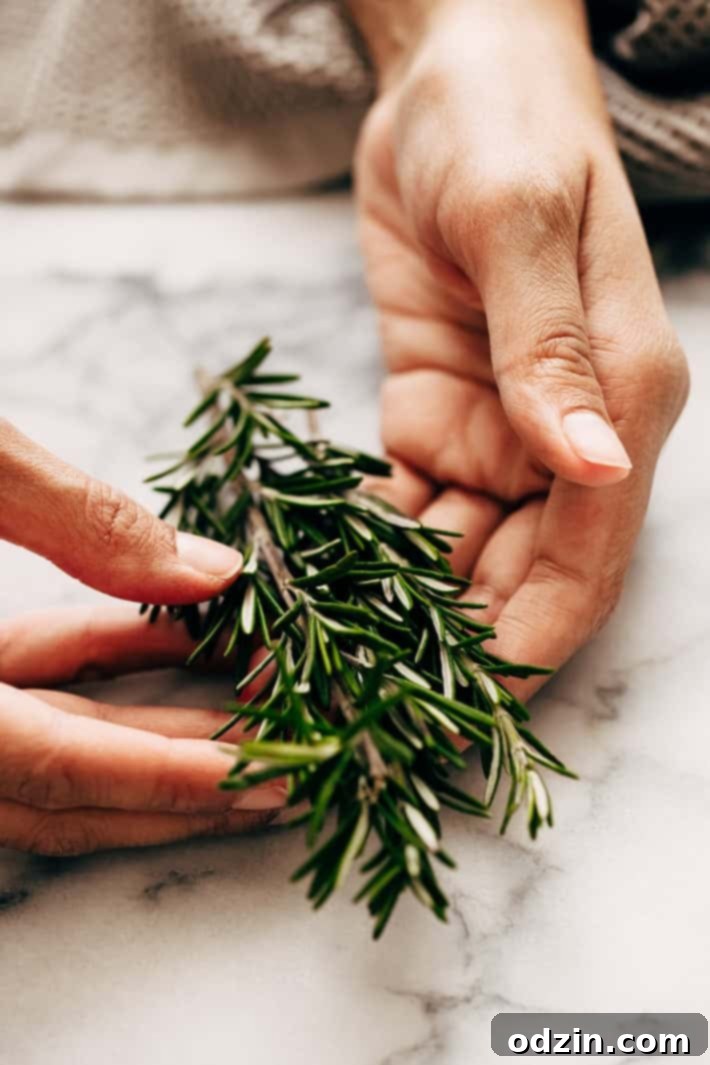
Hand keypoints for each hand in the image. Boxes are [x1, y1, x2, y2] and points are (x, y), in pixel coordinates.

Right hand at [0, 421, 284, 855]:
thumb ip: (76, 516)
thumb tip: (208, 571)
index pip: (46, 765)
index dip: (162, 779)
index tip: (264, 780)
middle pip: (54, 787)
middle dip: (179, 779)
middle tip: (290, 765)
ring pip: (37, 753)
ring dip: (147, 733)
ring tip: (254, 716)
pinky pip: (16, 694)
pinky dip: (93, 668)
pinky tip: (170, 637)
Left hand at [352, 0, 688, 694]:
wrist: (450, 77)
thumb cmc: (505, 125)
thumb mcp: (521, 223)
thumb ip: (551, 351)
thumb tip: (594, 464)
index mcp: (618, 401)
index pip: (588, 553)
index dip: (534, 638)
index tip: (467, 708)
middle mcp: (563, 433)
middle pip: (519, 574)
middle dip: (452, 645)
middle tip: (365, 701)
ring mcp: (497, 430)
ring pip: (456, 553)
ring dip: (398, 609)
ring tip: (320, 658)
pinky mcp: (434, 413)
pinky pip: (404, 506)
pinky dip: (367, 547)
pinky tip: (315, 582)